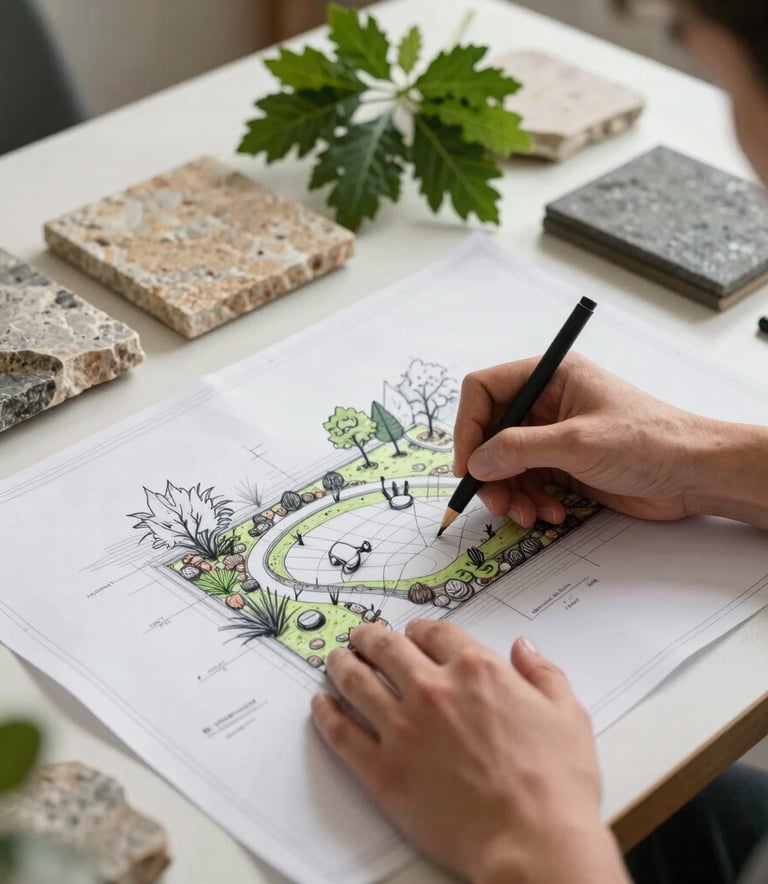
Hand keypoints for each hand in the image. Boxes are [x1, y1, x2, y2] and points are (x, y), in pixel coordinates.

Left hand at [312, 622, 628, 883]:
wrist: (532, 842)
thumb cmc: (555, 785)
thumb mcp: (567, 715)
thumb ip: (544, 674)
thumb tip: (525, 648)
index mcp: (477, 669)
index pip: (435, 632)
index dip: (419, 628)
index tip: (412, 631)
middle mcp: (434, 689)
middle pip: (388, 648)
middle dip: (370, 636)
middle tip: (361, 635)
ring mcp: (403, 728)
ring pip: (357, 681)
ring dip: (342, 664)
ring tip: (335, 658)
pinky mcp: (383, 769)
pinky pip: (341, 733)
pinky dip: (325, 713)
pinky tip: (320, 704)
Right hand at [453, 352, 722, 526]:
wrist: (695, 474)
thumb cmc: (648, 441)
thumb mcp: (576, 443)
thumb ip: (518, 449)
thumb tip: (476, 462)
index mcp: (550, 376)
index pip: (484, 389)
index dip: (468, 426)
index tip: (467, 465)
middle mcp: (548, 402)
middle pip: (491, 432)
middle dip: (490, 470)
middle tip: (495, 502)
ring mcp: (555, 435)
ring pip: (506, 463)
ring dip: (510, 493)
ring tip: (527, 515)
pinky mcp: (565, 465)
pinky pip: (528, 482)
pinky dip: (530, 501)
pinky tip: (550, 514)